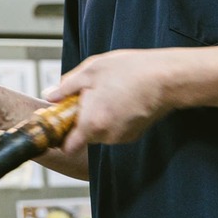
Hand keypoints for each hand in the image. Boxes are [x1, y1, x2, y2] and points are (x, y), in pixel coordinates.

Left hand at [45, 48, 177, 151]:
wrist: (166, 77)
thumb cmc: (130, 71)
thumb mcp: (91, 71)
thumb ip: (66, 87)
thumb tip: (50, 96)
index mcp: (92, 123)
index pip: (68, 147)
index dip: (61, 136)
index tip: (61, 121)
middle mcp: (107, 136)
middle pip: (84, 136)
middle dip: (82, 119)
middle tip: (87, 96)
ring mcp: (123, 137)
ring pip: (101, 132)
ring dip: (99, 117)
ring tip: (109, 93)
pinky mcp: (135, 133)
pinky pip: (115, 129)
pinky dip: (114, 118)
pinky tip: (122, 98)